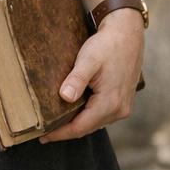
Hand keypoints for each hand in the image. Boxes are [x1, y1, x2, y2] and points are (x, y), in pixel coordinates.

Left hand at [38, 8, 144, 143]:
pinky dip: (87, 115)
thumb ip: (77, 79)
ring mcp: (123, 107)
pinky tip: (74, 110)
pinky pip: (101, 115)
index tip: (42, 135)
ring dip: (76, 123)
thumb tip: (65, 97)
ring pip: (94, 122)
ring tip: (55, 122)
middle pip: (87, 127)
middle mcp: (119, 110)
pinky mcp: (123, 101)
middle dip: (66, 130)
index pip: (80, 127)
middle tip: (44, 131)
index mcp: (110, 103)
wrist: (127, 34)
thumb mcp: (88, 59)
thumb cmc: (107, 45)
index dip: (60, 133)